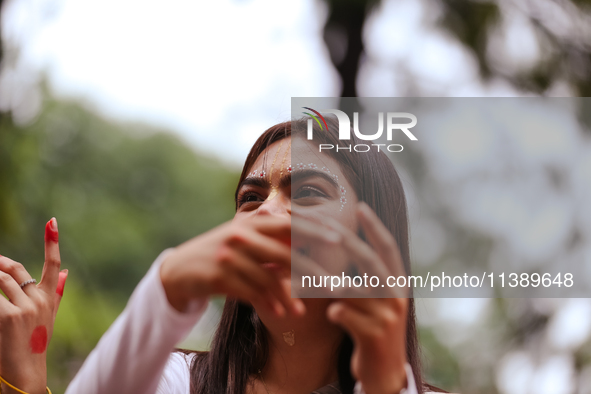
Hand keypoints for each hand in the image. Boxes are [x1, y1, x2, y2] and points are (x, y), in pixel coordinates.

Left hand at [0, 218, 67, 393]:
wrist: (24, 373)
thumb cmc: (34, 345)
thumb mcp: (47, 318)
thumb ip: (56, 293)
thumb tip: (67, 271)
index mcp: (48, 298)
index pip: (53, 264)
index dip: (52, 242)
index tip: (52, 221)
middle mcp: (39, 300)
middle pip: (15, 270)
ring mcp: (24, 307)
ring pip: (0, 280)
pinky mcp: (8, 315)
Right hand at [160, 215, 337, 316]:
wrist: (181, 268)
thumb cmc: (223, 253)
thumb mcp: (245, 240)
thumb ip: (272, 240)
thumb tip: (308, 243)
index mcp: (251, 223)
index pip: (289, 224)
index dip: (315, 230)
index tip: (339, 238)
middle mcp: (241, 236)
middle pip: (283, 253)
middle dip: (309, 270)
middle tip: (332, 284)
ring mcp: (228, 256)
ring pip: (267, 279)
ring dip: (287, 298)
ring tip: (301, 311)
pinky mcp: (217, 276)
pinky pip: (249, 293)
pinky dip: (266, 303)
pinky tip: (279, 313)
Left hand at [325, 203, 408, 393]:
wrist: (383, 370)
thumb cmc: (370, 327)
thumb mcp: (372, 300)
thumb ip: (361, 277)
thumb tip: (338, 247)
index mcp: (398, 283)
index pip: (388, 248)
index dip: (375, 227)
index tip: (360, 206)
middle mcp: (397, 296)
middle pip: (372, 262)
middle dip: (349, 242)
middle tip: (328, 226)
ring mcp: (388, 317)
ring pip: (356, 290)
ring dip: (332, 281)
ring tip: (311, 273)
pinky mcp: (374, 336)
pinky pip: (348, 316)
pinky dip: (336, 312)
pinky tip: (330, 314)